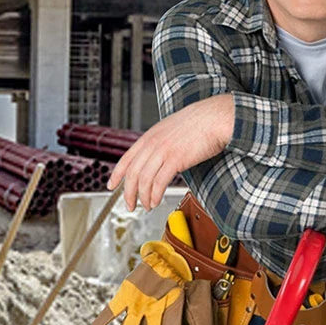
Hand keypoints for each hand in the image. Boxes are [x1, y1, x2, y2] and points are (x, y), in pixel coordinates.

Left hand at [107, 94, 233, 210]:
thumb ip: (162, 141)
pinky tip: (157, 201)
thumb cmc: (200, 122)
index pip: (126, 159)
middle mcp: (153, 144)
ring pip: (144, 180)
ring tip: (147, 206)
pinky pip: (159, 182)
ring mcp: (163, 151)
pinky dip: (155, 195)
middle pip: (132, 174)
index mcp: (150, 136)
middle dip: (128, 193)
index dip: (116, 175)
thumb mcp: (172, 128)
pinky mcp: (175, 159)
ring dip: (144, 197)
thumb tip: (159, 156)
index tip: (111, 185)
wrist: (214, 118)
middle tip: (130, 205)